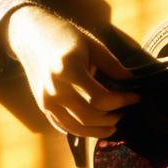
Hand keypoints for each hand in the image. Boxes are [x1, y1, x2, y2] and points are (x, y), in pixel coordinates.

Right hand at [3, 5, 138, 137]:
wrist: (31, 37)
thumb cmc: (65, 36)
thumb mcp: (92, 44)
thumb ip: (112, 64)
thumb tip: (131, 82)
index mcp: (68, 70)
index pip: (100, 98)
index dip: (122, 101)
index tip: (136, 97)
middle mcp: (54, 89)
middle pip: (88, 116)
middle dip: (111, 119)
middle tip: (125, 113)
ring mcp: (46, 100)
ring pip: (75, 128)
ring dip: (97, 131)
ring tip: (114, 126)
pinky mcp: (42, 106)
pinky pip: (63, 126)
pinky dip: (81, 130)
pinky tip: (94, 127)